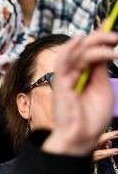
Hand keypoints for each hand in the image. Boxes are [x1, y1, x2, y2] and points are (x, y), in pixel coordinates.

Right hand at [44, 31, 117, 156]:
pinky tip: (80, 39)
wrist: (83, 136)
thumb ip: (100, 71)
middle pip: (83, 48)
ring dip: (93, 42)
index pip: (90, 51)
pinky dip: (70, 48)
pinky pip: (63, 62)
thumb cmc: (92, 117)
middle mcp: (74, 73)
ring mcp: (66, 77)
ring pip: (76, 52)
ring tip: (111, 40)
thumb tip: (106, 51)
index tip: (116, 37)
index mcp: (84, 75)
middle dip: (101, 38)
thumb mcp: (103, 89)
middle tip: (116, 38)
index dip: (101, 41)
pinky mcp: (61, 83)